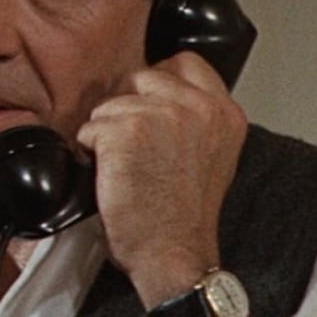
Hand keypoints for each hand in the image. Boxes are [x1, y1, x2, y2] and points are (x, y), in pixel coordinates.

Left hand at [76, 51, 247, 303]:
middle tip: (135, 145)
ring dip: (108, 131)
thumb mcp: (213, 158)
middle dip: (130, 106)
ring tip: (127, 166)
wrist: (173, 254)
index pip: (186, 62)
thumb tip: (161, 97)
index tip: (151, 104)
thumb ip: (196, 120)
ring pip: (113, 102)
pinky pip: (91, 126)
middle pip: (144, 75)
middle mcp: (199, 107)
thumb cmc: (185, 218)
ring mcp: (163, 115)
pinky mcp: (127, 130)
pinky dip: (91, 150)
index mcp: (225, 113)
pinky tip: (113, 175)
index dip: (160, 81)